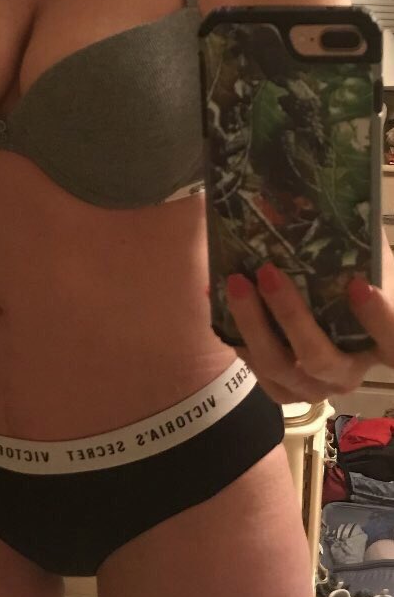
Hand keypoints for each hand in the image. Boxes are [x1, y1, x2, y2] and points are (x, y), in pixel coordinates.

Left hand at [224, 263, 391, 404]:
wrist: (342, 324)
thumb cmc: (360, 283)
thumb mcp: (370, 264)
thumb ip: (363, 249)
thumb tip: (336, 207)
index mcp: (385, 343)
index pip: (392, 339)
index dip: (378, 318)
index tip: (358, 284)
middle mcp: (349, 374)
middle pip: (318, 358)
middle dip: (290, 316)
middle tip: (268, 272)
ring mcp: (315, 386)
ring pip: (280, 366)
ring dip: (252, 324)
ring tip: (235, 282)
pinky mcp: (285, 389)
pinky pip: (257, 369)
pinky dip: (236, 334)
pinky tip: (220, 299)